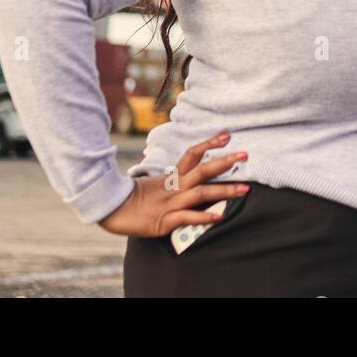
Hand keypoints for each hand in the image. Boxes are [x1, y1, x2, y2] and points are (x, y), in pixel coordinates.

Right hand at [97, 131, 250, 237]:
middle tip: (245, 155)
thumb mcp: (155, 186)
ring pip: (201, 193)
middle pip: (203, 170)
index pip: (192, 154)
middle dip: (225, 163)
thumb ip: (173, 182)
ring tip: (245, 189)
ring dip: (224, 191)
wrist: (110, 210)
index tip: (227, 135)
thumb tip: (189, 179)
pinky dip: (203, 217)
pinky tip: (219, 216)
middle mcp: (174, 187)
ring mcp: (171, 203)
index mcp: (171, 176)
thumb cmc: (133, 199)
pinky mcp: (165, 220)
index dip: (209, 144)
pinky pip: (187, 217)